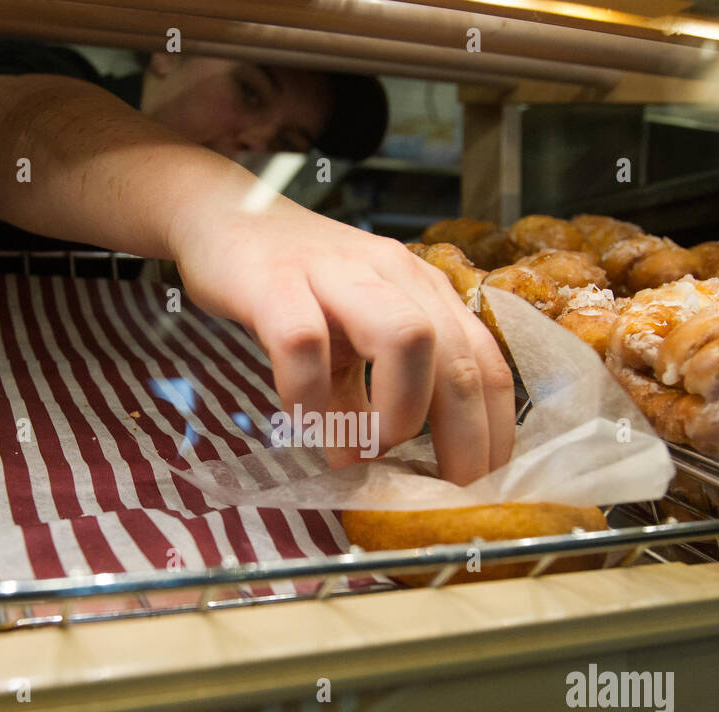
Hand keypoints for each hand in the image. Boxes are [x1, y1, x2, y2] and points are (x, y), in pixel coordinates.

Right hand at [167, 190, 514, 485]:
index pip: (484, 361)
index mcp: (422, 290)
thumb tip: (370, 468)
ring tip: (367, 448)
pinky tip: (303, 422)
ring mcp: (336, 275)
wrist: (223, 212)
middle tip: (444, 490)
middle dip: (463, 437)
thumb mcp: (347, 339)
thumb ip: (367, 395)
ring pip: (405, 338)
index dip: (495, 428)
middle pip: (458, 357)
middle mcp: (393, 275)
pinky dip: (310, 398)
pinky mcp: (275, 283)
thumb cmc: (295, 282)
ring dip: (398, 411)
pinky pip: (305, 345)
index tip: (487, 483)